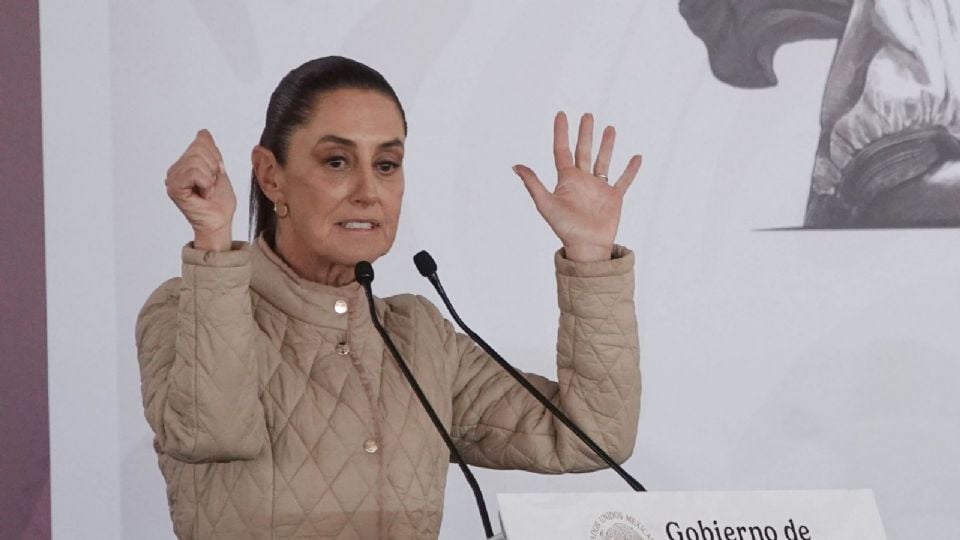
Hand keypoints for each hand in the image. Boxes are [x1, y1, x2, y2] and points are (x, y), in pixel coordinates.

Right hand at [165, 130, 236, 250]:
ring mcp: (172, 179)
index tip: (215, 174)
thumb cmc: (220, 200)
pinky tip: (203, 194)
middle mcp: (175, 170)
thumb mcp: (218, 169)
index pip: (201, 141)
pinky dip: (205, 183)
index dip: (215, 157)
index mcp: (185, 163)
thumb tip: (202, 132)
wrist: (220, 221)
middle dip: (213, 167)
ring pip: (196, 160)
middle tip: (211, 185)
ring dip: (210, 177)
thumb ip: (210, 151)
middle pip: (198, 149)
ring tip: (207, 190)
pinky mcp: (174, 189)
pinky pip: (193, 173)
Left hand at [513, 112, 641, 261]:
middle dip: (585, 133)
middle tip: (587, 115)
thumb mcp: (545, 204)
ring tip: (610, 128)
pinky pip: (624, 180)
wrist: (586, 247)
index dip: (561, 132)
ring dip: (606, 145)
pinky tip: (637, 157)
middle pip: (583, 151)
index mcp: (566, 180)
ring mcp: (599, 188)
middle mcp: (582, 181)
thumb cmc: (564, 228)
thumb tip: (516, 166)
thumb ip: (533, 184)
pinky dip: (631, 170)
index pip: (562, 150)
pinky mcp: (614, 197)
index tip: (561, 114)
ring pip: (603, 161)